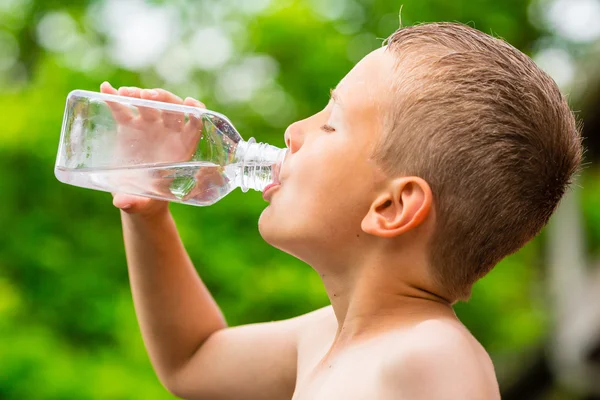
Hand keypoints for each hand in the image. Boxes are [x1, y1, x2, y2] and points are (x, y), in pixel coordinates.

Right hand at [100, 82, 205, 215]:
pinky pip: (123, 109)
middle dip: (163, 99)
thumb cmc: (147, 199)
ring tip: (127, 93)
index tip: (190, 103)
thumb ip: (136, 202)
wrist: (134, 196)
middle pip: (172, 108)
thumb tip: (123, 203)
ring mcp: (149, 127)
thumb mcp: (143, 203)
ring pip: (149, 104)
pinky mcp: (129, 126)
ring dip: (140, 95)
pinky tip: (105, 89)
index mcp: (182, 148)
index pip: (195, 125)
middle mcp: (168, 133)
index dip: (196, 111)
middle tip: (149, 96)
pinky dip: (115, 98)